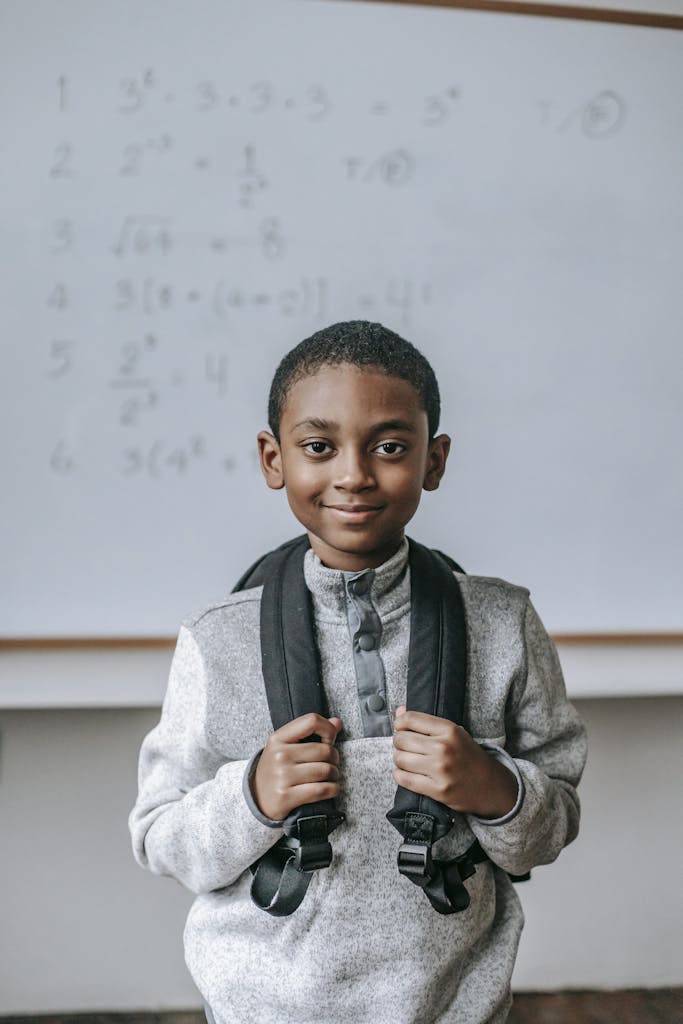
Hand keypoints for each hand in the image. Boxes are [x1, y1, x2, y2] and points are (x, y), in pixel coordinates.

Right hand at [252, 713, 342, 820]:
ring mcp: (282, 777)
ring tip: (330, 776)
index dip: (328, 730)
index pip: (312, 721)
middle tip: (331, 763)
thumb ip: (311, 732)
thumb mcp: (286, 746)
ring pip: (326, 771)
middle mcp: (279, 755)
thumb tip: (337, 722)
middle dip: (334, 758)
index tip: (329, 741)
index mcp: (278, 738)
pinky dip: (333, 789)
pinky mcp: (287, 797)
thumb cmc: (277, 768)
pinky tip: (330, 788)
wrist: (257, 798)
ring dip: (335, 775)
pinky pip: (322, 790)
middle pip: (324, 750)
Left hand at [392, 707, 517, 818]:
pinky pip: (404, 779)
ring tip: (407, 760)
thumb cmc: (469, 756)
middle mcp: (444, 748)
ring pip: (400, 759)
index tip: (401, 728)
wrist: (491, 785)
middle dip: (398, 742)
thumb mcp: (454, 732)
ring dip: (399, 759)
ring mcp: (440, 770)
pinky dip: (400, 775)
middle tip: (405, 746)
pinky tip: (407, 773)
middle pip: (401, 740)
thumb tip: (399, 711)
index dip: (400, 723)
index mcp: (449, 730)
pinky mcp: (438, 790)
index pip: (410, 719)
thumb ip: (426, 722)